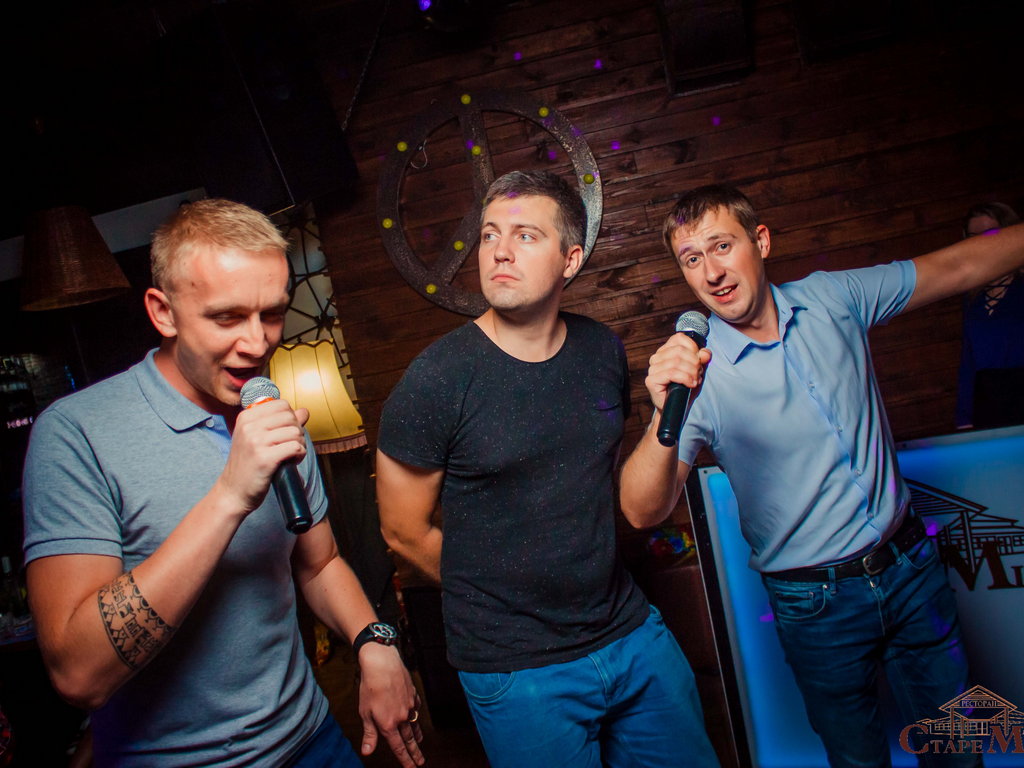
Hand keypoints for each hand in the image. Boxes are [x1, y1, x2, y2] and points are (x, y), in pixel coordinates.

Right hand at [218, 400, 309, 513]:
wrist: (233, 491)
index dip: (291, 419)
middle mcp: (249, 426)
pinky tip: (291, 462)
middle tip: (290, 446)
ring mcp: (256, 442)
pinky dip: (299, 455)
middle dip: (297, 432)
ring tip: (290, 455)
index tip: (285, 433)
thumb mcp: (258, 438)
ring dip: (300, 445)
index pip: (282, 405)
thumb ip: (281, 422)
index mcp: (246, 417)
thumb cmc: (248, 465)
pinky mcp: (265, 458)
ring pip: (295, 432)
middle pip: (291, 417)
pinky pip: (295, 447)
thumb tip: (304, 411)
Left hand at [357, 644, 424, 766]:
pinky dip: (415, 715)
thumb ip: (369, 734)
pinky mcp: (413, 694)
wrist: (382, 663)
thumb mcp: (365, 712)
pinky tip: (414, 716)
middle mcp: (402, 717)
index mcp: (388, 724)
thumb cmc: (370, 687)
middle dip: (415, 753)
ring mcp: (409, 705)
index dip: (405, 760)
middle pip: (410, 739)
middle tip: (421, 762)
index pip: (399, 748)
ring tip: (419, 743)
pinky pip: (416, 709)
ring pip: (415, 725)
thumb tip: (367, 752)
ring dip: (417, 736)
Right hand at [645, 333, 712, 411]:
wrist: (678, 408)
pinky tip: (690, 384)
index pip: (679, 338)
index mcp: (666, 351)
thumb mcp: (698, 370)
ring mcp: (652, 369)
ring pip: (676, 362)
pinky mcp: (651, 380)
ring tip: (695, 380)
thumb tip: (705, 353)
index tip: (699, 361)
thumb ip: (702, 359)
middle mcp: (656, 358)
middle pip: (679, 351)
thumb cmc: (686, 388)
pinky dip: (685, 378)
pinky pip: (671, 373)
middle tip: (699, 374)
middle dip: (694, 362)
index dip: (693, 348)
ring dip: (691, 372)